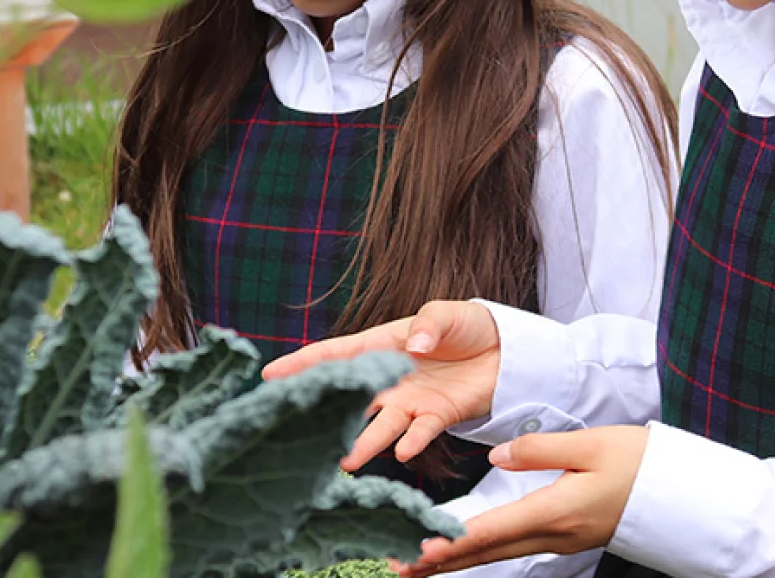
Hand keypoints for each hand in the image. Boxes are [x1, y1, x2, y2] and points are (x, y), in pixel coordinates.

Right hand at [262, 300, 502, 470]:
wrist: (506, 350)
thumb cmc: (468, 326)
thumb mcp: (447, 314)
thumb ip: (429, 326)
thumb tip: (414, 346)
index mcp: (382, 345)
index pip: (336, 354)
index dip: (302, 363)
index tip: (268, 376)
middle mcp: (389, 378)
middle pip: (350, 397)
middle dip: (324, 413)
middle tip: (297, 430)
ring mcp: (409, 401)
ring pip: (380, 425)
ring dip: (365, 442)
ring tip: (345, 460)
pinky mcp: (436, 416)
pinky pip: (420, 432)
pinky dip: (412, 442)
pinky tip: (403, 451)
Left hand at [399, 426, 649, 576]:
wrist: (681, 492)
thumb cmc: (640, 461)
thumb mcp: (591, 444)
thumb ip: (539, 449)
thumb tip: (497, 456)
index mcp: (555, 511)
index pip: (490, 531)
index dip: (449, 544)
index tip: (415, 554)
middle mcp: (553, 534)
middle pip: (486, 552)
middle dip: (439, 563)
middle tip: (397, 568)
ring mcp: (560, 540)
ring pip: (497, 553)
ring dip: (457, 560)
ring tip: (417, 564)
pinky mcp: (564, 536)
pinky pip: (512, 547)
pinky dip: (482, 550)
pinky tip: (464, 549)